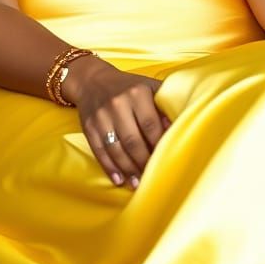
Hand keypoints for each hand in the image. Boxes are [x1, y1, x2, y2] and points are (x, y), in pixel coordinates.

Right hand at [63, 57, 170, 187]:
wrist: (93, 80)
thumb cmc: (128, 86)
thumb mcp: (148, 87)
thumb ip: (163, 104)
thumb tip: (176, 128)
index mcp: (137, 92)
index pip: (151, 124)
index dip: (159, 144)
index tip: (166, 157)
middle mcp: (118, 104)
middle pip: (133, 140)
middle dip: (144, 161)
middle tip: (152, 175)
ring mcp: (101, 117)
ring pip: (116, 149)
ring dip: (128, 169)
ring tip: (138, 183)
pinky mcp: (89, 127)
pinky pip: (100, 151)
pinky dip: (110, 168)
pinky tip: (119, 179)